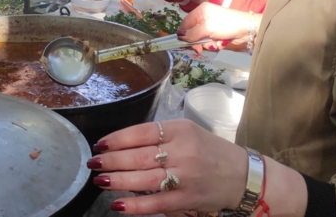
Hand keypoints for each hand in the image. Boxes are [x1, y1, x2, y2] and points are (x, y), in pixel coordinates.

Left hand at [90, 119, 247, 213]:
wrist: (242, 175)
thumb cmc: (210, 151)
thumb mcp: (188, 133)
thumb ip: (160, 137)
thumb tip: (124, 146)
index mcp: (180, 130)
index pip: (142, 132)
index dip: (118, 139)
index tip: (100, 143)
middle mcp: (182, 151)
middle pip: (139, 156)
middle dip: (112, 160)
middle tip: (93, 163)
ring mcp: (185, 177)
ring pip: (143, 179)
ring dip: (117, 180)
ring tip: (99, 180)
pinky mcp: (186, 199)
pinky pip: (155, 203)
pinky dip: (135, 205)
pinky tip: (118, 204)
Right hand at [179, 3, 259, 51]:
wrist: (247, 30)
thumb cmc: (226, 24)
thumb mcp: (208, 28)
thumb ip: (193, 33)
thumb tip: (179, 36)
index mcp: (201, 11)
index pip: (186, 23)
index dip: (183, 33)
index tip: (182, 44)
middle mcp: (204, 18)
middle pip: (192, 33)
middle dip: (197, 42)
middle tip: (200, 49)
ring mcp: (211, 27)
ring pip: (200, 40)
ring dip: (207, 44)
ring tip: (216, 43)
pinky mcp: (217, 35)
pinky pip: (209, 43)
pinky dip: (214, 45)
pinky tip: (221, 43)